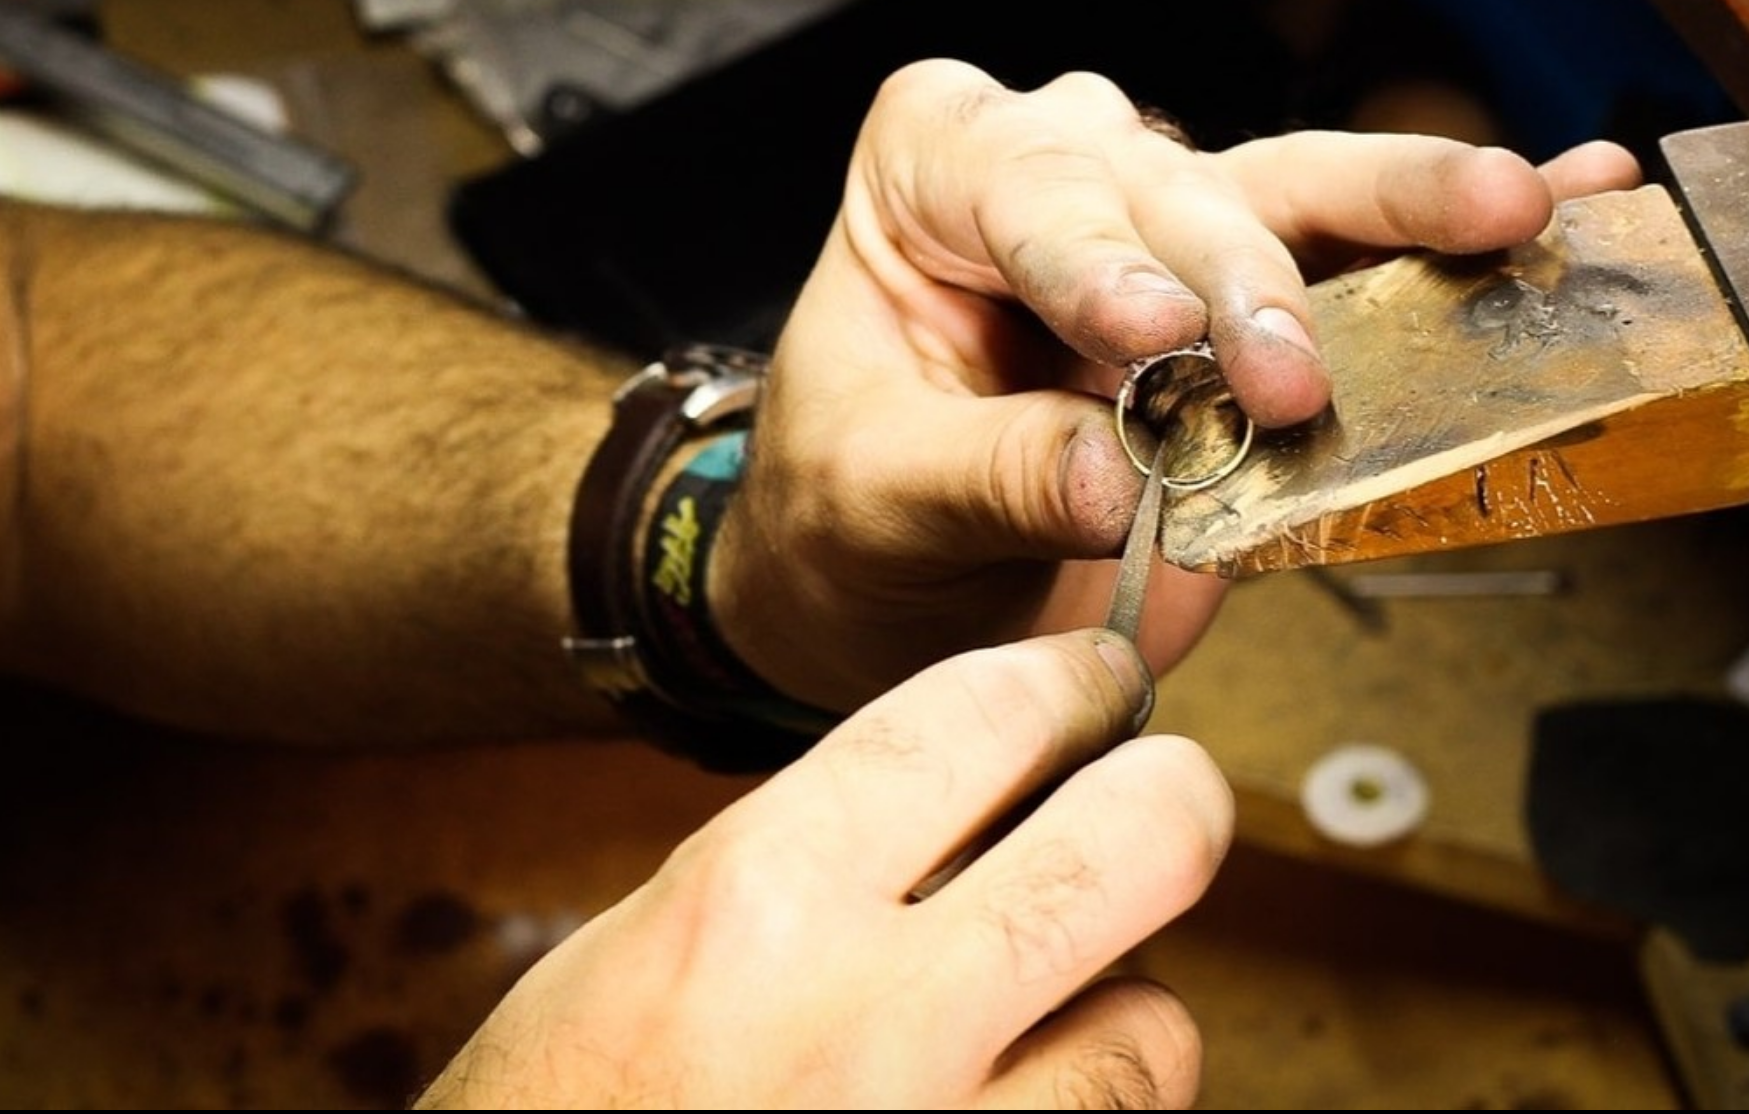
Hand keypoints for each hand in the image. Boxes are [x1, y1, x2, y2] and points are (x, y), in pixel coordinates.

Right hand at [415, 629, 1231, 1110]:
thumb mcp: (663, 933)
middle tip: (1167, 789)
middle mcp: (870, 1022)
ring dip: (1126, 993)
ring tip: (1054, 993)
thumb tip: (990, 788)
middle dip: (1175, 795)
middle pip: (1133, 849)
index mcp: (762, 899)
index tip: (1099, 678)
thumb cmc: (572, 1110)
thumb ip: (827, 848)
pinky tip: (1022, 1091)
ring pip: (1153, 1026)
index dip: (1069, 680)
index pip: (981, 721)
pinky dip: (1092, 1102)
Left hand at [720, 59, 1640, 710]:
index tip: (1151, 342)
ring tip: (1508, 206)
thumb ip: (988, 474)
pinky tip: (1556, 196)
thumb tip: (1119, 478)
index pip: (1019, 190)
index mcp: (935, 167)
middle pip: (1171, 186)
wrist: (881, 561)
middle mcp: (1059, 158)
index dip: (1090, 261)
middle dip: (1245, 277)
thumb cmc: (848, 502)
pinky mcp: (1250, 290)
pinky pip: (1354, 256)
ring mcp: (1164, 213)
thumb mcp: (873, 495)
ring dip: (1402, 208)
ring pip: (1289, 189)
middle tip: (1292, 372)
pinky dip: (1448, 242)